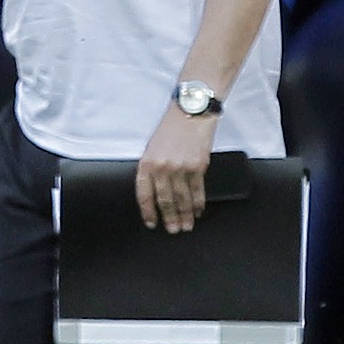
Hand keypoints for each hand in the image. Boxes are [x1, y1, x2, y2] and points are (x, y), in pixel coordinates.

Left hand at [136, 107, 218, 233]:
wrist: (190, 113)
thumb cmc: (170, 129)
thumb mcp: (152, 147)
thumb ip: (151, 169)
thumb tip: (154, 192)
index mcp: (147, 162)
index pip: (144, 194)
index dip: (148, 211)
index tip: (152, 223)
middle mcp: (162, 167)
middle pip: (165, 200)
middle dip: (169, 218)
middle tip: (173, 230)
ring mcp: (181, 168)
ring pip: (182, 198)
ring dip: (185, 215)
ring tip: (187, 226)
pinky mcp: (198, 166)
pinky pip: (198, 190)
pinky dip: (199, 203)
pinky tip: (199, 211)